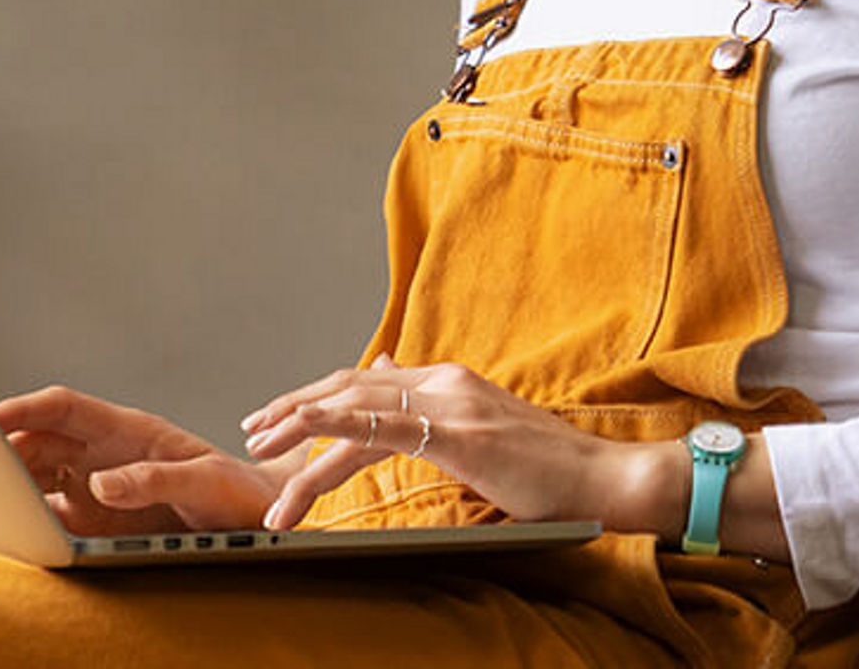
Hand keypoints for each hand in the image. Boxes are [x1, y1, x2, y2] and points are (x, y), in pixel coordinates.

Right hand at [0, 385, 285, 535]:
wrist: (252, 520)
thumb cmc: (235, 491)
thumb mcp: (204, 482)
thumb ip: (154, 479)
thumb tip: (101, 483)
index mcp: (128, 430)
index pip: (65, 408)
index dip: (25, 409)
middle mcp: (104, 453)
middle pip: (40, 440)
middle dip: (3, 445)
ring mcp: (96, 484)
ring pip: (37, 473)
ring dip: (9, 480)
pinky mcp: (95, 518)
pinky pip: (49, 511)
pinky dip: (26, 516)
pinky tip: (9, 526)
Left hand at [237, 356, 671, 532]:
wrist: (605, 478)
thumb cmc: (551, 471)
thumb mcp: (486, 437)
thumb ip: (443, 422)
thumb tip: (402, 410)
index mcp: (449, 382)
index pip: (366, 381)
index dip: (318, 398)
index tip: (280, 419)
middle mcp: (444, 381)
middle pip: (349, 384)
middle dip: (294, 407)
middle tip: (253, 430)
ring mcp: (450, 401)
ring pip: (354, 405)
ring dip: (300, 427)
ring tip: (263, 451)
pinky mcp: (457, 431)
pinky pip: (380, 422)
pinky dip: (333, 423)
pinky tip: (302, 433)